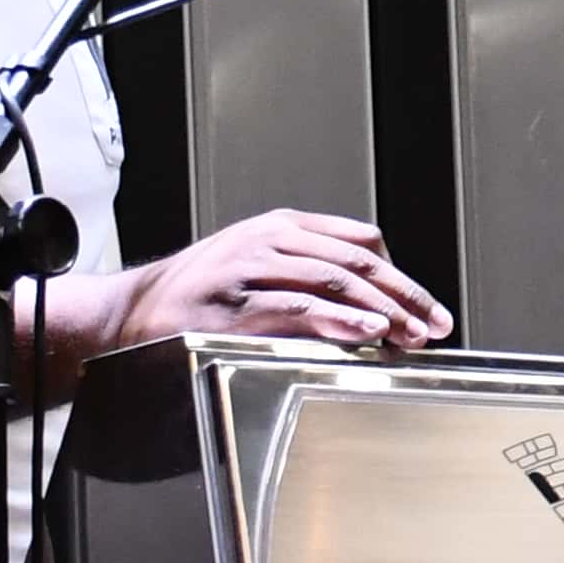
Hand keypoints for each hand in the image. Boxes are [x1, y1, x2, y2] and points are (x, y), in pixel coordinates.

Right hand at [100, 209, 451, 354]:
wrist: (129, 312)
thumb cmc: (200, 295)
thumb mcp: (259, 266)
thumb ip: (310, 275)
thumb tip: (378, 307)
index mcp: (283, 228)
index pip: (361, 243)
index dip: (402, 277)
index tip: (430, 311)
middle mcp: (269, 240)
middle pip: (355, 263)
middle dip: (403, 297)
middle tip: (433, 327)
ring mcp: (248, 268)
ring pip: (331, 281)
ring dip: (379, 310)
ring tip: (409, 334)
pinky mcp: (230, 303)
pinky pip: (293, 309)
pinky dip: (335, 321)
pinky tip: (363, 334)